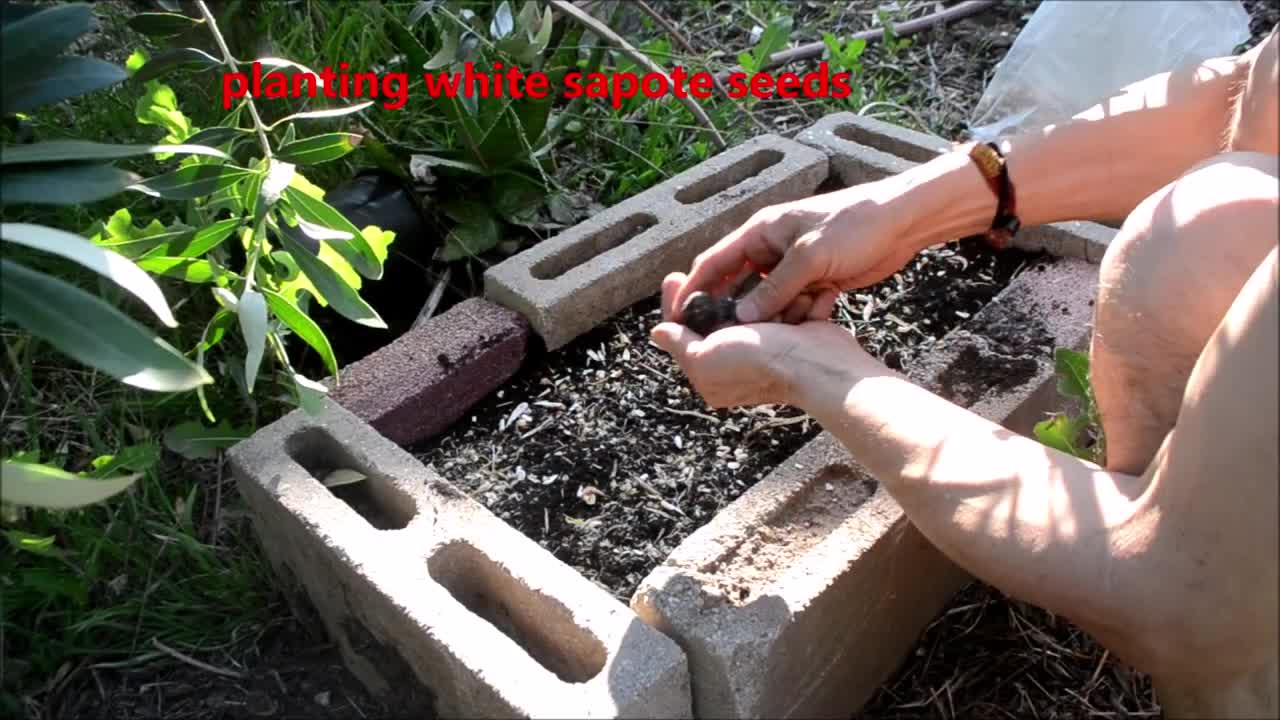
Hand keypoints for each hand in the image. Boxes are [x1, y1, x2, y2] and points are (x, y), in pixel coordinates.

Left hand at [651, 273, 872, 408]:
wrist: (819, 365)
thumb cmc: (760, 363)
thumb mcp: (705, 358)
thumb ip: (680, 345)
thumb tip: (657, 333)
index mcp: (713, 372)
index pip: (684, 333)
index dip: (676, 304)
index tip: (673, 277)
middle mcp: (737, 361)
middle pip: (714, 316)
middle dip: (712, 292)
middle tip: (699, 268)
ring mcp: (766, 345)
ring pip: (746, 306)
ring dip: (745, 290)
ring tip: (737, 273)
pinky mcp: (790, 332)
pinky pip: (777, 305)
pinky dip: (775, 296)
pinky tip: (767, 283)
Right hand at [668, 182, 919, 325]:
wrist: (900, 221)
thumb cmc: (854, 225)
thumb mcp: (810, 256)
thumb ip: (776, 288)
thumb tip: (742, 317)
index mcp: (760, 232)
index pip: (714, 262)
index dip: (693, 288)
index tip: (677, 315)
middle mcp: (769, 249)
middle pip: (735, 284)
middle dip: (727, 310)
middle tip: (714, 340)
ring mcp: (790, 265)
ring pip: (764, 299)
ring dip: (765, 318)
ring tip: (758, 342)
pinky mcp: (812, 280)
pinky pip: (790, 305)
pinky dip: (790, 318)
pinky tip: (795, 333)